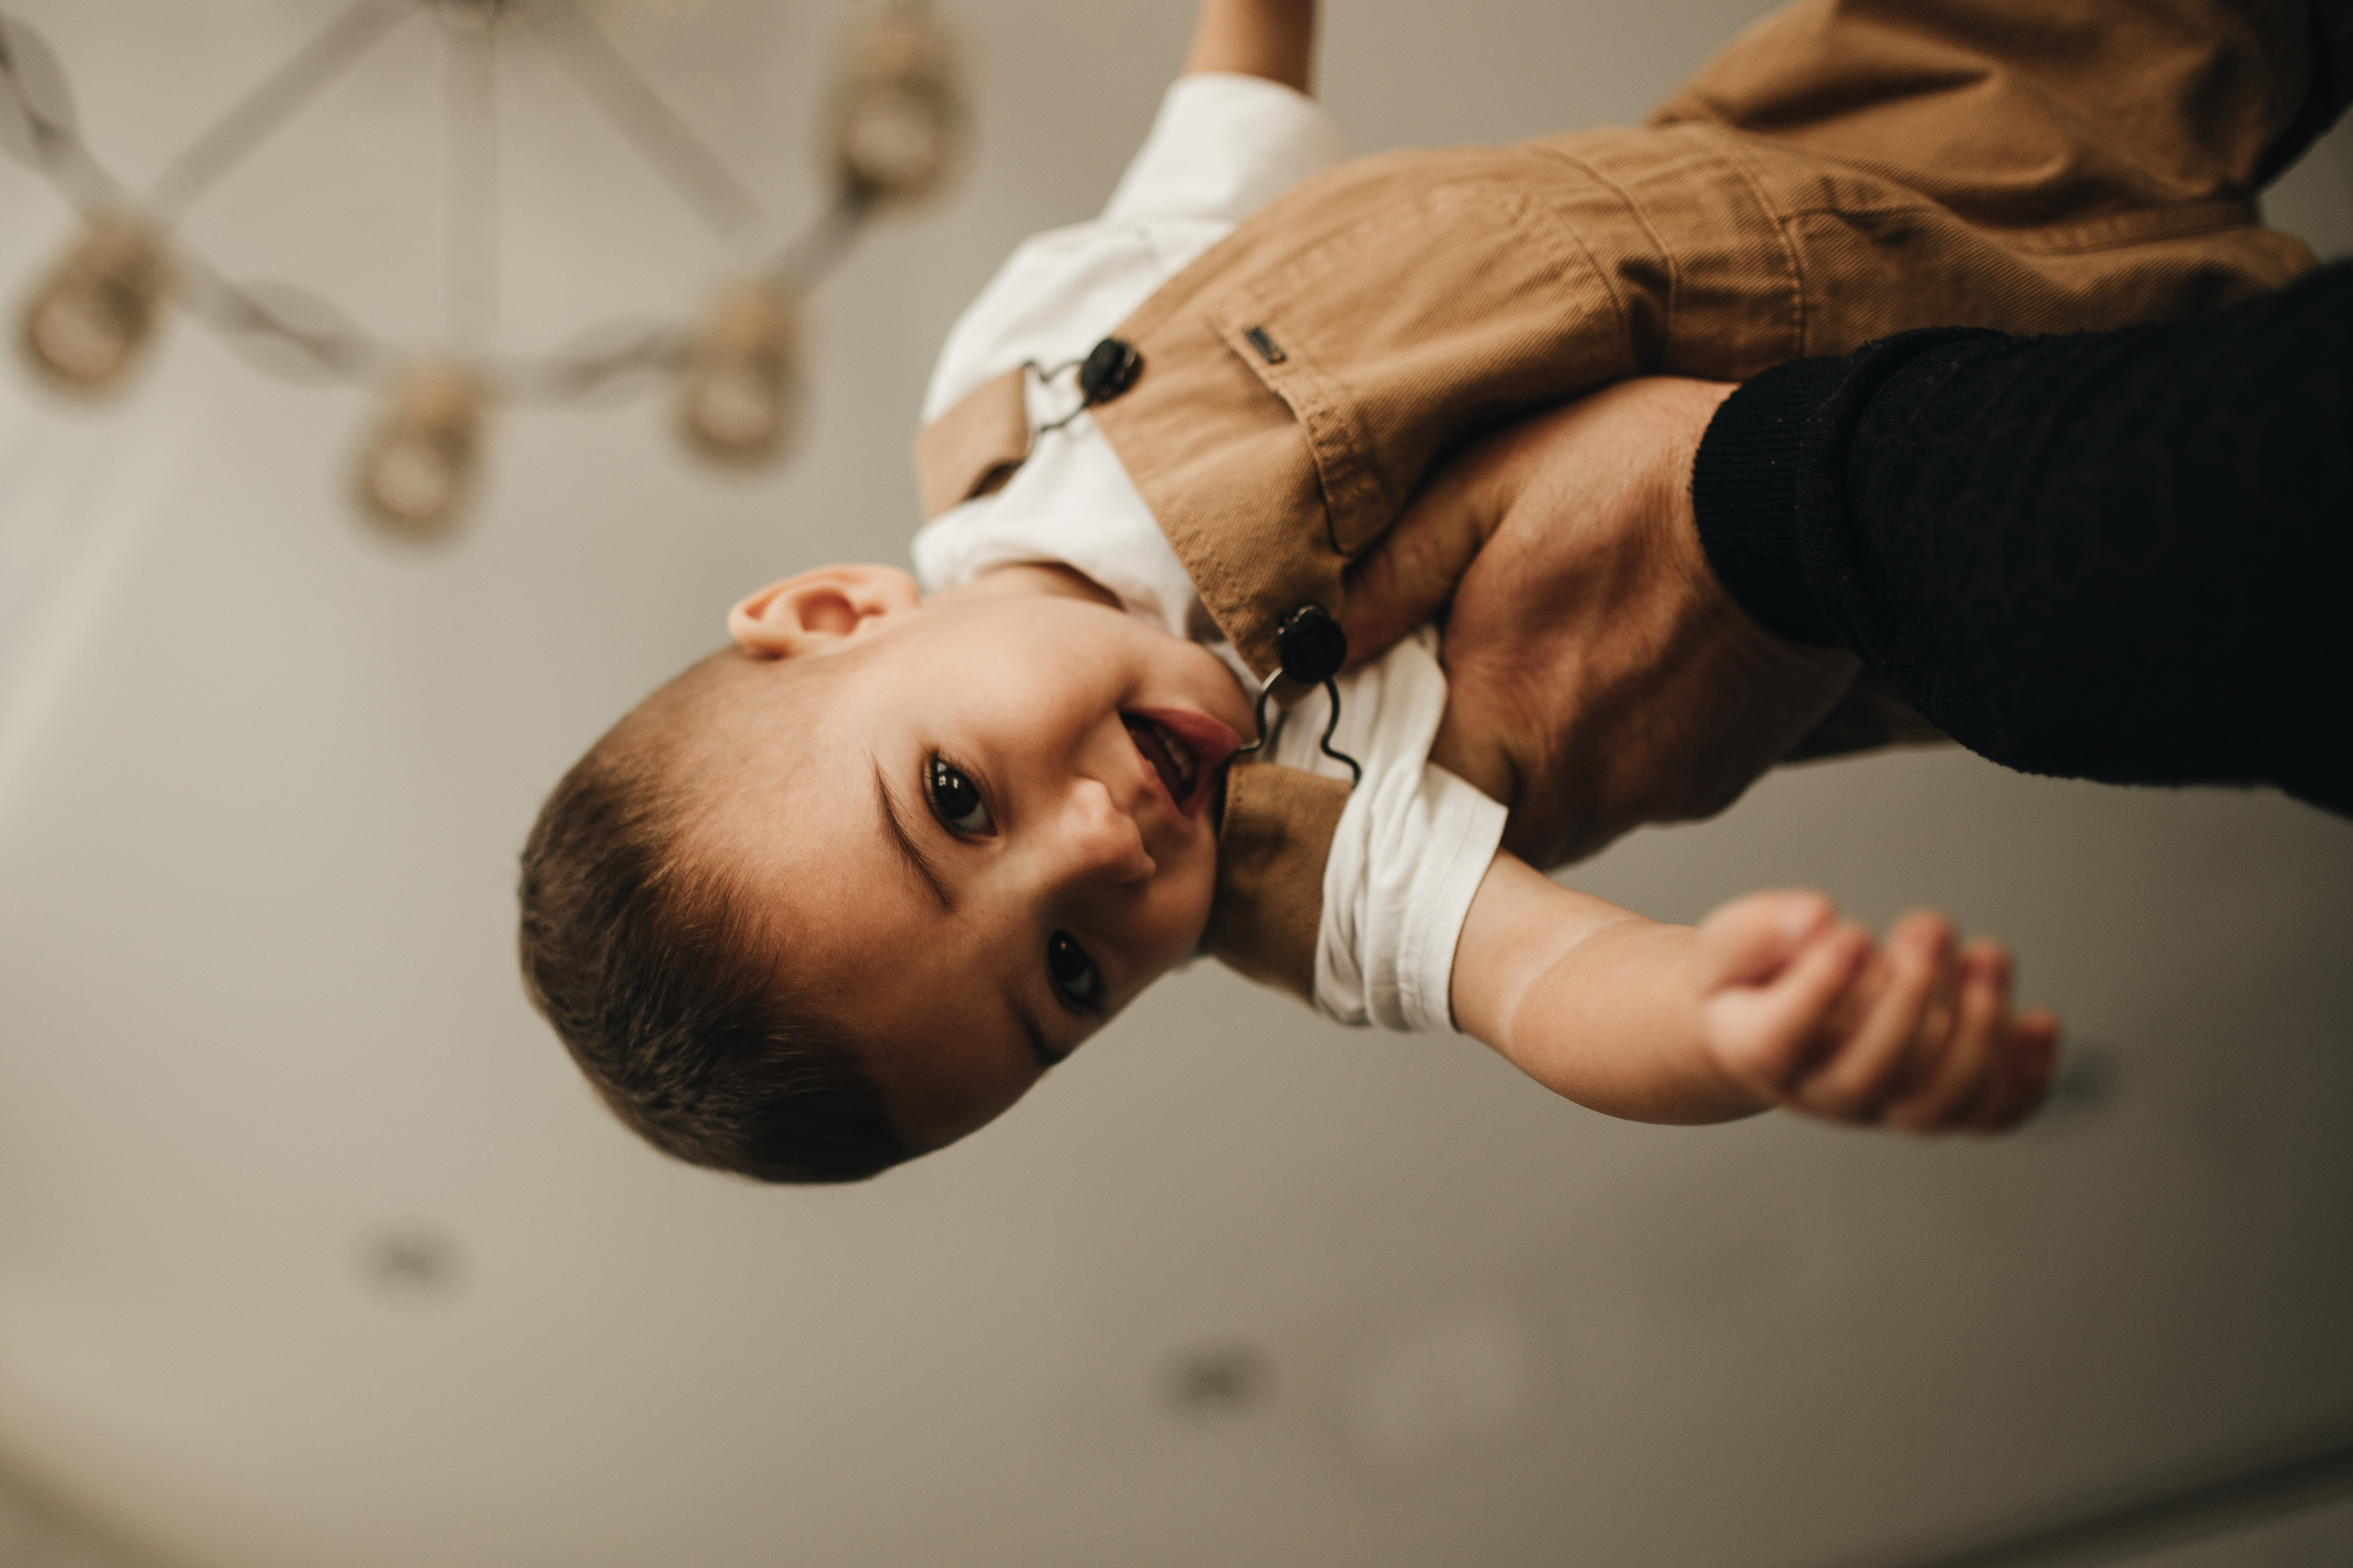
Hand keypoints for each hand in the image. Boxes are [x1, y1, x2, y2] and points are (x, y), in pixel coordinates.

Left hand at [1341, 378, 1858, 866]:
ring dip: (1544, 776)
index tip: (1381, 755)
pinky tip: (1635, 681)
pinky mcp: (1712, 785)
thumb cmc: (1647, 474)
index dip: (1387, 789)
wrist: (1811, 494)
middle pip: (1487, 831)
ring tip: (1557, 685)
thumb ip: (1391, 573)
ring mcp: (1650, 792)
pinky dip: (1621, 758)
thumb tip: (1313, 641)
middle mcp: (1571, 780)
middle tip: (1471, 714)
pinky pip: (1639, 797)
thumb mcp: (1487, 486)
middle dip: (1467, 788)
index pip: (1407, 814)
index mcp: (1498, 718)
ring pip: (1565, 819)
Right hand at [1695, 892, 2059, 1132]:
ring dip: (1976, 1030)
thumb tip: (1816, 920)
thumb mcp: (1732, 940)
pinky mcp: (1931, 1104)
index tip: (1852, 931)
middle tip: (1927, 924)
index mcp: (1755, 1051)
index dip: (1820, 991)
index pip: (1781, 1040)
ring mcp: (1880, 1107)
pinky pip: (1986, 1117)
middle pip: (1869, 1075)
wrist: (1762, 1026)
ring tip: (1987, 955)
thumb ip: (1761, 929)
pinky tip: (2039, 1021)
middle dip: (1909, 997)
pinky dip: (2025, 1080)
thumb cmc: (1747, 977)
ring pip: (1935, 1103)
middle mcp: (1819, 1093)